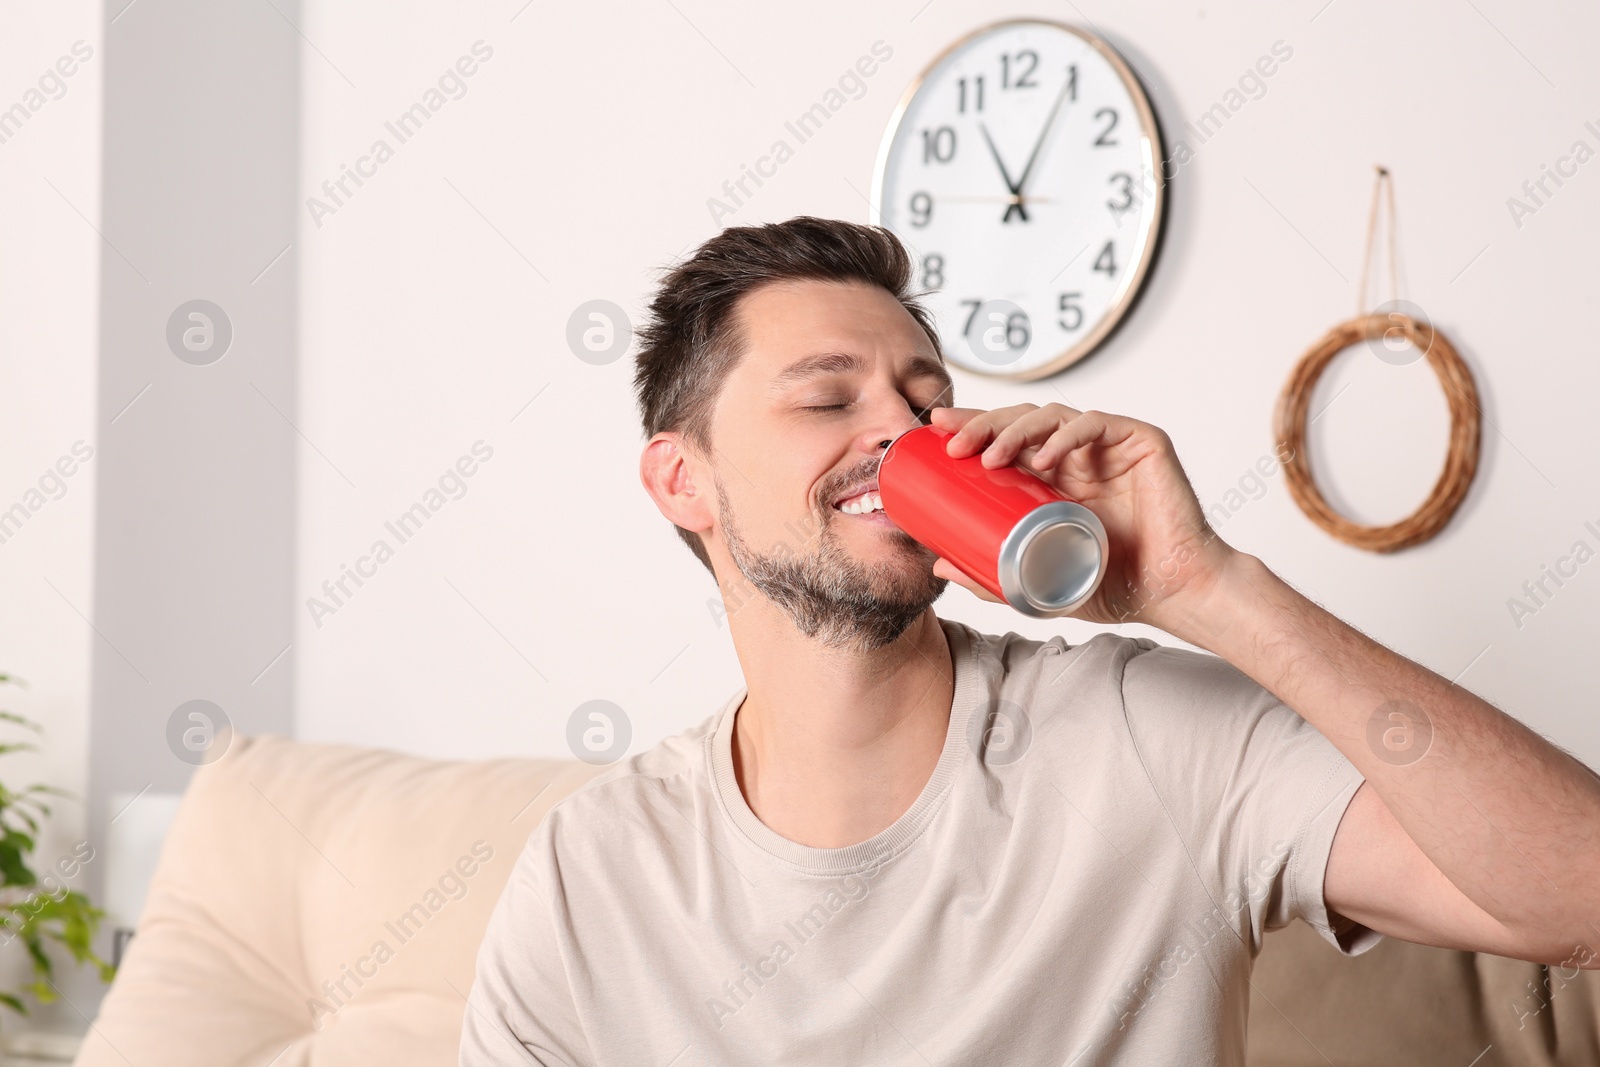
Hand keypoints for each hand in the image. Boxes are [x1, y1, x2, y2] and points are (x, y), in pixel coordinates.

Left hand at [926, 404, 1238, 630]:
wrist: (1172, 594)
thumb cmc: (1117, 587)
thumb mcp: (1040, 583)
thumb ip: (993, 576)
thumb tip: (940, 565)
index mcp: (1055, 481)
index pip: (1007, 441)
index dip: (972, 429)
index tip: (934, 433)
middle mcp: (1079, 457)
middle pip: (1022, 421)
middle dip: (982, 424)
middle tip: (952, 443)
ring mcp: (1109, 447)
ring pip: (1052, 416)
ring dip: (1014, 429)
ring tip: (989, 457)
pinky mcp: (1141, 442)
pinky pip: (1096, 424)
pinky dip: (1066, 434)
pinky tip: (1043, 455)